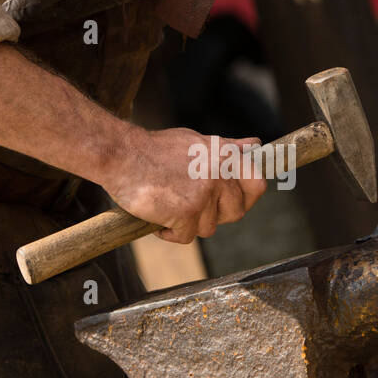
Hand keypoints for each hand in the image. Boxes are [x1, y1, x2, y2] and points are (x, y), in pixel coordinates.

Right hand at [104, 125, 267, 244]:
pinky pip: (186, 236)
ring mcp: (204, 194)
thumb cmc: (155, 150)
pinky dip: (170, 233)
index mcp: (225, 155)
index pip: (257, 185)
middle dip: (214, 215)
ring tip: (169, 207)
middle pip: (235, 212)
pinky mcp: (186, 212)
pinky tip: (158, 217)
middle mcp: (219, 174)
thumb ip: (227, 147)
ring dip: (189, 224)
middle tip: (191, 207)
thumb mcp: (196, 140)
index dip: (246, 198)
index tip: (228, 202)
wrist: (121, 155)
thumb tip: (255, 145)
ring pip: (209, 227)